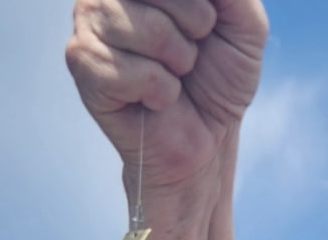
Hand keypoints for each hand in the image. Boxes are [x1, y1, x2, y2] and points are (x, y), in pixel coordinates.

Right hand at [66, 0, 267, 193]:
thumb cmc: (219, 77)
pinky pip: (133, 70)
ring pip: (150, 29)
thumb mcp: (244, 23)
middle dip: (196, 26)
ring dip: (179, 61)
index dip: (201, 6)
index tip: (208, 23)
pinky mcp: (83, 62)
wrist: (206, 139)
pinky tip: (156, 98)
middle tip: (191, 53)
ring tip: (174, 75)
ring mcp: (89, 21)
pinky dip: (161, 92)